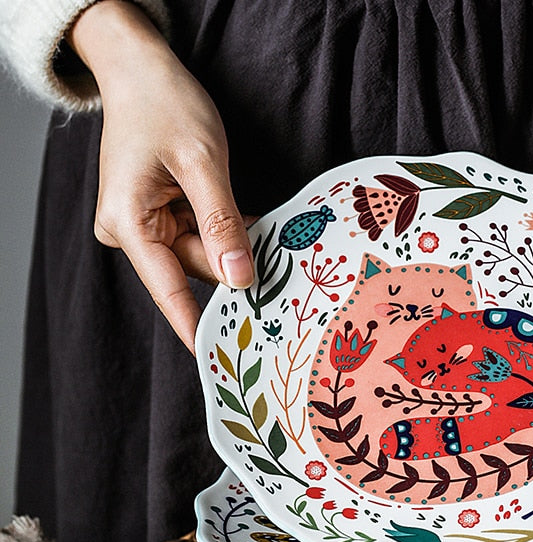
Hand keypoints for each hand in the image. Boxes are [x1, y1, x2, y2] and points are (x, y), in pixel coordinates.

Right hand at [68, 0, 253, 352]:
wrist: (140, 69)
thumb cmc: (164, 103)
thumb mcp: (201, 162)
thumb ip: (221, 222)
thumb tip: (240, 278)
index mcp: (128, 222)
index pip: (167, 290)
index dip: (197, 327)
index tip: (220, 362)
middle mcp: (130, 230)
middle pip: (192, 269)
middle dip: (236, 267)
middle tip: (285, 273)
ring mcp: (144, 224)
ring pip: (201, 253)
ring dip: (236, 246)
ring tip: (274, 239)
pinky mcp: (159, 216)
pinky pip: (200, 236)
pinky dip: (228, 233)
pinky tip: (255, 230)